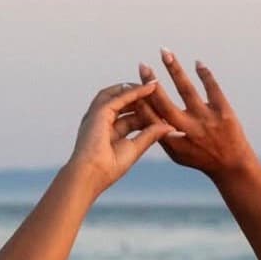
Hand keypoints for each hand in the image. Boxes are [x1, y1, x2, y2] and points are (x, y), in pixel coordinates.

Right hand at [66, 81, 172, 196]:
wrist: (91, 174)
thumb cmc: (109, 168)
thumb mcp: (135, 148)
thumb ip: (150, 135)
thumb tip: (169, 127)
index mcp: (109, 134)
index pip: (130, 118)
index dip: (147, 114)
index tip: (164, 111)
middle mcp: (102, 122)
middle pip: (125, 105)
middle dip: (142, 99)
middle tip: (160, 92)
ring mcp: (99, 115)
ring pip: (120, 96)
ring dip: (138, 90)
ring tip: (156, 85)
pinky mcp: (100, 111)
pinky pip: (120, 96)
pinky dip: (135, 92)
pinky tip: (150, 88)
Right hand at [136, 50, 258, 180]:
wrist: (233, 165)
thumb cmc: (200, 157)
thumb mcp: (178, 153)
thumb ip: (162, 134)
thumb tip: (146, 110)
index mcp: (175, 143)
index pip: (153, 119)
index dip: (142, 101)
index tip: (133, 85)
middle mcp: (190, 130)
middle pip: (166, 103)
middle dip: (152, 83)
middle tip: (142, 65)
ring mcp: (207, 120)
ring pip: (187, 90)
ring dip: (174, 69)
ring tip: (164, 52)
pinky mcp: (224, 111)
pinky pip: (212, 88)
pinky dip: (204, 74)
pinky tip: (197, 63)